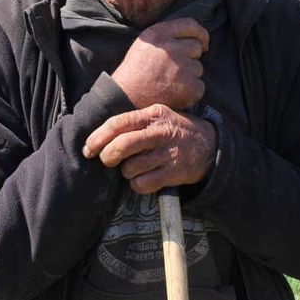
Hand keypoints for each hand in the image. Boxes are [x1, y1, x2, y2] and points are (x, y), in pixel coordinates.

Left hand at [83, 104, 217, 194]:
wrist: (211, 145)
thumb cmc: (175, 130)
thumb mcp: (158, 116)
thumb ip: (134, 122)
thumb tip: (101, 134)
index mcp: (152, 115)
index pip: (118, 123)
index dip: (98, 137)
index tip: (88, 148)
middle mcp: (160, 132)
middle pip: (122, 145)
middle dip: (107, 156)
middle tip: (107, 161)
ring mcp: (168, 153)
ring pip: (130, 168)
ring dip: (126, 172)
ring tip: (134, 168)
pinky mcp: (174, 173)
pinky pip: (143, 184)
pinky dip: (137, 185)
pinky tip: (144, 179)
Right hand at [112, 18, 208, 110]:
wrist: (125, 99)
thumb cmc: (134, 73)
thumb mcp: (143, 44)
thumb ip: (165, 36)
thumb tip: (191, 36)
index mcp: (159, 33)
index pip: (190, 25)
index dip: (200, 34)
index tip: (202, 43)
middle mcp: (172, 48)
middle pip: (196, 47)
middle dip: (190, 57)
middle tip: (175, 69)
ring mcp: (182, 67)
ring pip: (198, 68)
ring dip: (189, 75)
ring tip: (170, 83)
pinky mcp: (189, 86)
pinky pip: (199, 86)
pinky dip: (191, 92)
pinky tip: (175, 94)